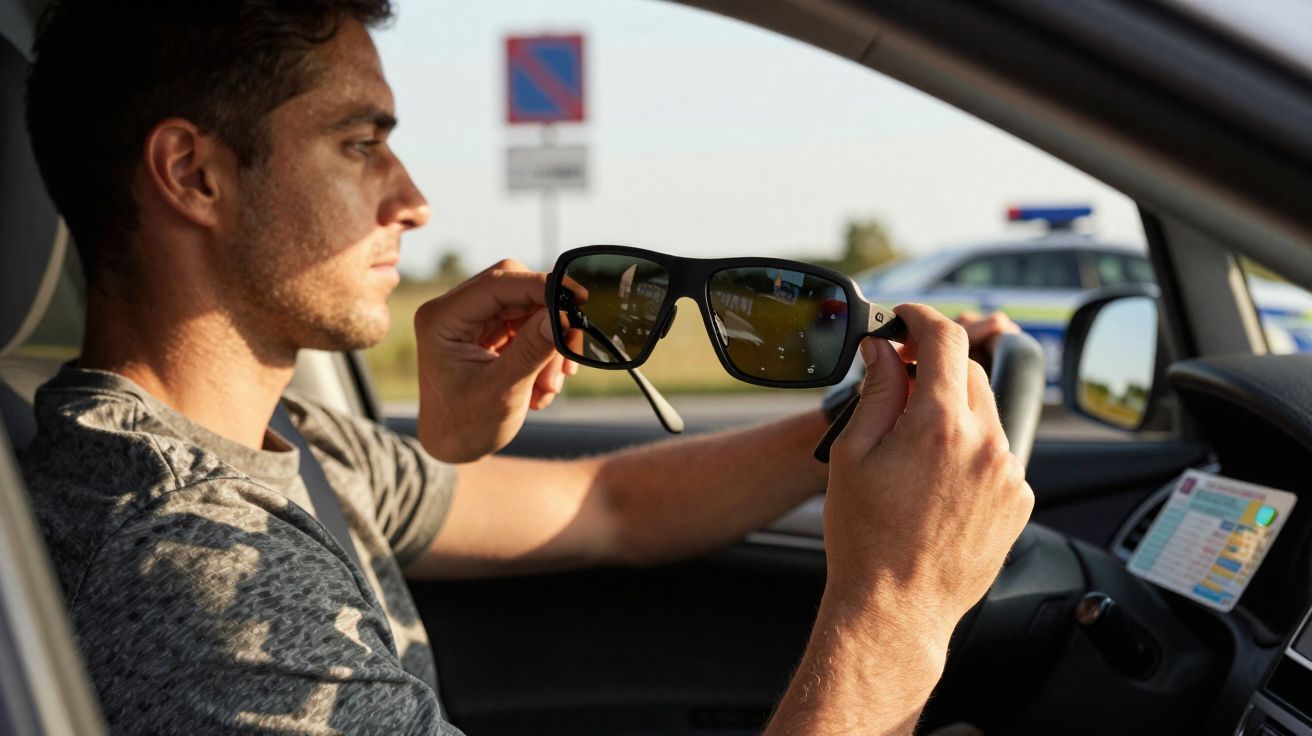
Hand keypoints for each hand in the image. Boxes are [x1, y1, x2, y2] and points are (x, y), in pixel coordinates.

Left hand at [413, 259, 575, 462]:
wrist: (452, 447)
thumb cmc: (466, 426)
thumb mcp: (503, 390)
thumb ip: (533, 349)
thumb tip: (565, 314)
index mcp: (442, 319)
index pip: (499, 282)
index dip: (542, 285)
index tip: (578, 298)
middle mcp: (454, 311)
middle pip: (517, 289)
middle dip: (548, 321)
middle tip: (566, 357)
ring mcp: (472, 320)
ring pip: (528, 308)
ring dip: (549, 344)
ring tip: (548, 386)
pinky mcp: (489, 331)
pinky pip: (529, 325)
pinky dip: (543, 352)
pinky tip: (542, 385)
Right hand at [824, 303, 1033, 642]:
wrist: (896, 608)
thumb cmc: (865, 537)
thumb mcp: (852, 453)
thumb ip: (878, 391)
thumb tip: (886, 350)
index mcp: (940, 424)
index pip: (946, 339)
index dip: (923, 317)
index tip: (908, 318)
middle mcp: (986, 443)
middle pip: (970, 374)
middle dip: (936, 371)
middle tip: (900, 386)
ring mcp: (1008, 474)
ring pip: (986, 416)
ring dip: (954, 414)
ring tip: (913, 452)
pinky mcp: (1019, 502)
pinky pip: (997, 455)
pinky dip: (971, 451)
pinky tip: (936, 483)